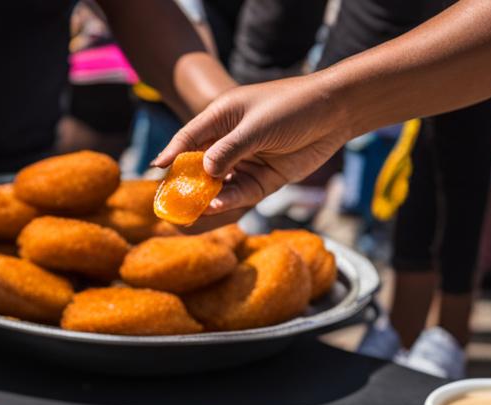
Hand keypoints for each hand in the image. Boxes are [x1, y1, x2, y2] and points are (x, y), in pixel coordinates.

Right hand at [153, 75, 350, 214]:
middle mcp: (229, 141)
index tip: (156, 169)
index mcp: (222, 117)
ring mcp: (244, 162)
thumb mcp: (256, 126)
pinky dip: (227, 201)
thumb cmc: (293, 107)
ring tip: (191, 211)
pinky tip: (216, 206)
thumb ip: (229, 150)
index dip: (172, 152)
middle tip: (170, 201)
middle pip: (199, 165)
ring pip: (217, 185)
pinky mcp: (261, 180)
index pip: (189, 137)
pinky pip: (238, 194)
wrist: (335, 113)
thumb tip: (205, 173)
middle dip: (185, 183)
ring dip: (205, 197)